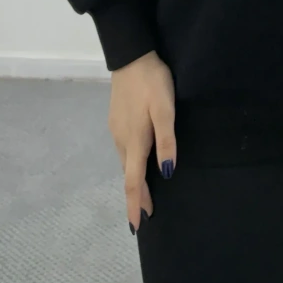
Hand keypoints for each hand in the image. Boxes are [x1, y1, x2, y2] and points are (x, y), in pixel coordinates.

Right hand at [107, 50, 176, 235]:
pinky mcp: (116, 119)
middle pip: (128, 175)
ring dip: (134, 181)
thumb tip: (166, 173)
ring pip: (125, 162)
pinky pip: (124, 149)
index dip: (135, 205)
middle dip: (137, 197)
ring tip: (145, 194)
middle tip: (146, 215)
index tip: (136, 227)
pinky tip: (138, 162)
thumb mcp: (165, 109)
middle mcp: (121, 139)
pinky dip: (131, 164)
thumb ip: (166, 141)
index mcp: (134, 140)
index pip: (133, 182)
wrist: (131, 55)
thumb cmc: (152, 82)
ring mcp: (116, 129)